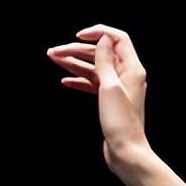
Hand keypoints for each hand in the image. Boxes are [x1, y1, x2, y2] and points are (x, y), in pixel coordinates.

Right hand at [47, 24, 148, 167]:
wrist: (126, 152)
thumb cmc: (120, 122)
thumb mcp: (110, 87)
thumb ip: (105, 61)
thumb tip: (104, 39)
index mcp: (132, 69)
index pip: (117, 39)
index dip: (98, 33)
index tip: (78, 36)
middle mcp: (126, 76)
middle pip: (100, 54)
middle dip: (77, 50)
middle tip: (54, 52)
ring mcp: (118, 89)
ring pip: (94, 69)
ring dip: (74, 63)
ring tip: (53, 59)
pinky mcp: (110, 101)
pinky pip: (93, 84)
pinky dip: (79, 80)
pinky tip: (65, 81)